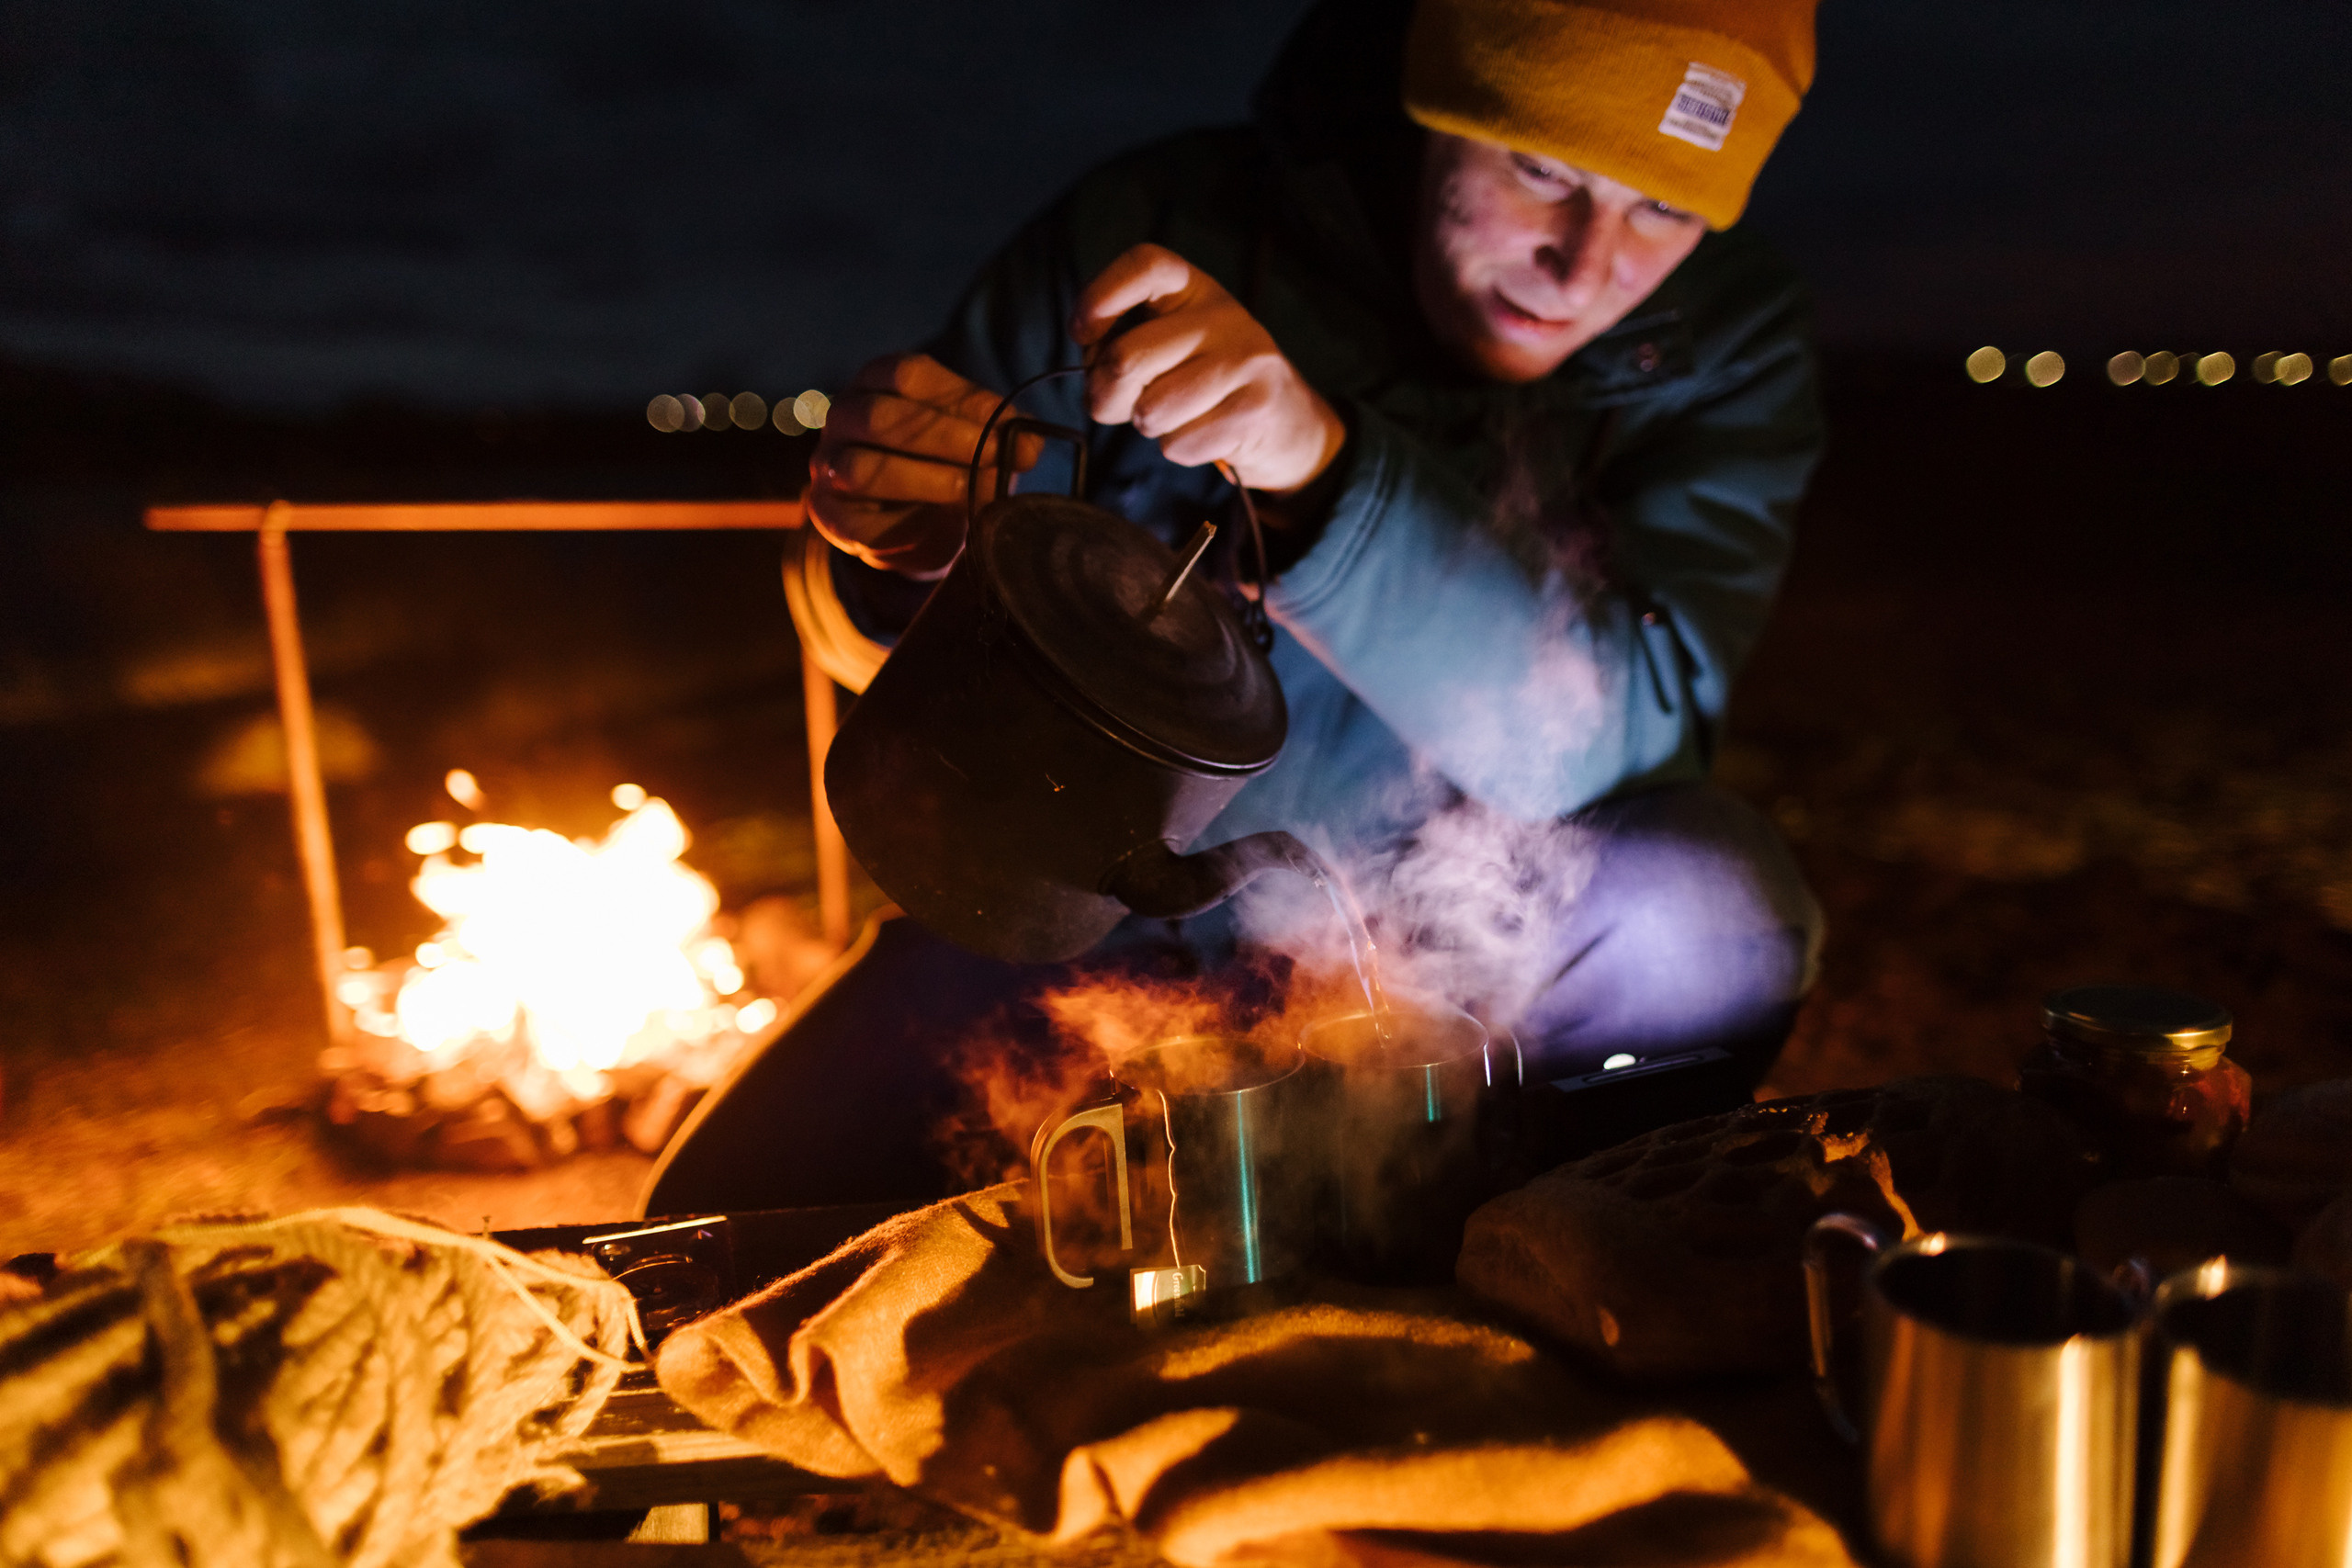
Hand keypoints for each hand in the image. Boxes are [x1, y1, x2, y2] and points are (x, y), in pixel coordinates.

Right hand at [806, 353, 1039, 575]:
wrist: (907, 519)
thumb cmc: (943, 463)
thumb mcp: (972, 437)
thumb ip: (998, 433)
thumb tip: (1030, 440)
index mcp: (876, 379)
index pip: (910, 375)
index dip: (964, 398)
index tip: (1013, 423)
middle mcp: (843, 415)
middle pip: (882, 417)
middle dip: (946, 438)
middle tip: (998, 457)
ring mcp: (826, 463)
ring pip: (863, 469)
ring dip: (926, 481)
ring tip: (972, 492)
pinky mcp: (827, 514)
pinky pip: (857, 523)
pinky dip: (900, 529)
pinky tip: (935, 529)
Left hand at [1072, 244, 1345, 496]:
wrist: (1288, 420)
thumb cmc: (1207, 380)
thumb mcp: (1172, 343)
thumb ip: (1126, 345)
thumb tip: (1094, 372)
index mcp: (1194, 288)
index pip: (1146, 265)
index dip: (1100, 295)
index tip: (1082, 332)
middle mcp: (1223, 316)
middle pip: (1127, 357)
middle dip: (1104, 395)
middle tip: (1114, 405)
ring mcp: (1244, 361)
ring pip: (1150, 410)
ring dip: (1146, 425)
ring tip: (1171, 415)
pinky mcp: (1254, 409)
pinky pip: (1178, 444)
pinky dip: (1177, 448)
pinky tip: (1201, 433)